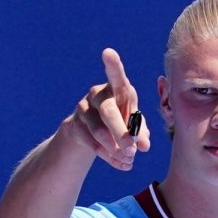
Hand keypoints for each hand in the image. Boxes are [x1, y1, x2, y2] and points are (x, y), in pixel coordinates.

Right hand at [64, 48, 150, 169]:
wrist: (92, 133)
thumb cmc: (123, 122)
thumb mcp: (134, 125)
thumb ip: (141, 133)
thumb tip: (143, 146)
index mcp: (118, 89)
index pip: (116, 76)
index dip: (113, 65)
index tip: (107, 52)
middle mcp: (98, 94)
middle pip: (108, 112)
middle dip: (122, 134)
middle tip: (133, 151)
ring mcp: (83, 109)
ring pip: (99, 132)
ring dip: (116, 150)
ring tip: (130, 161)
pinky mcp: (74, 125)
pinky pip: (92, 144)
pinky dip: (109, 157)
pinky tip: (122, 165)